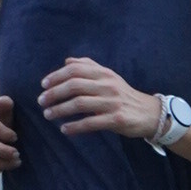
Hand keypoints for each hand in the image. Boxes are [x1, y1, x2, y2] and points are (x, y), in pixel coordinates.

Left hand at [38, 58, 157, 139]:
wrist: (150, 113)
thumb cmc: (124, 95)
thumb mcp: (109, 77)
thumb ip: (89, 67)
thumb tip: (67, 60)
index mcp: (104, 73)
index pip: (76, 69)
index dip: (56, 76)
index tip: (43, 85)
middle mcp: (108, 85)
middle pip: (75, 85)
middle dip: (54, 93)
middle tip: (41, 101)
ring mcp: (112, 103)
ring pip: (80, 104)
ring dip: (60, 109)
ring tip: (48, 115)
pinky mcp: (116, 119)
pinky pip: (90, 123)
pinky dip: (75, 126)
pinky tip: (64, 129)